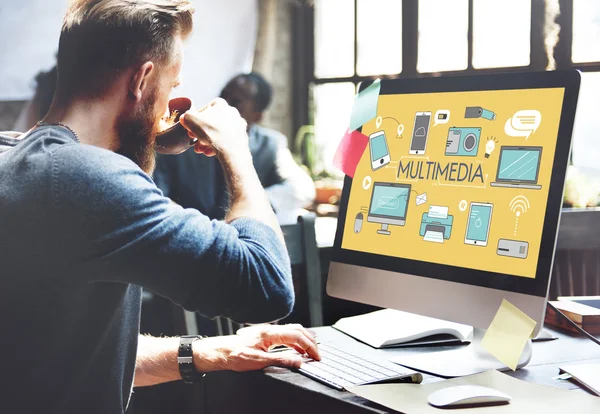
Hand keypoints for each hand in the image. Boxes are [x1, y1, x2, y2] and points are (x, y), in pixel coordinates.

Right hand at [179, 98, 248, 157]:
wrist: (231, 149)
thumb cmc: (211, 132)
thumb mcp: (190, 120)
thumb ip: (186, 116)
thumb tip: (185, 118)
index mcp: (220, 104)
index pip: (204, 109)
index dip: (194, 120)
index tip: (189, 129)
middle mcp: (232, 112)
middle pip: (211, 123)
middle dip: (200, 133)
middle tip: (193, 141)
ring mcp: (238, 125)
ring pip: (218, 133)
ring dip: (207, 142)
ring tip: (200, 149)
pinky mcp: (242, 138)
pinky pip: (226, 141)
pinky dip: (217, 147)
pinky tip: (209, 153)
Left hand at [193, 324, 319, 372]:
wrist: (220, 352)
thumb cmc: (235, 355)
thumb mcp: (258, 362)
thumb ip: (280, 360)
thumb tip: (298, 361)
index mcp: (269, 333)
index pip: (296, 336)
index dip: (309, 346)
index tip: (316, 356)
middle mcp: (270, 329)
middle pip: (297, 330)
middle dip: (310, 341)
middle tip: (317, 353)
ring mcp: (268, 331)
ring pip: (292, 330)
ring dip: (303, 339)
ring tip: (311, 350)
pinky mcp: (265, 335)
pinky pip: (285, 334)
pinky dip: (295, 340)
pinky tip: (296, 348)